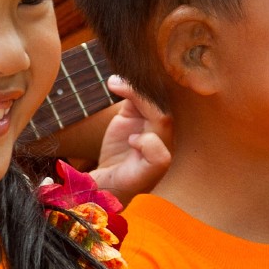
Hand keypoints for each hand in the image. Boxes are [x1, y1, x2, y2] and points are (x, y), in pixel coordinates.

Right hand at [89, 79, 172, 203]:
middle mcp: (159, 134)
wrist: (103, 185)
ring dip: (133, 86)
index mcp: (165, 149)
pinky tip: (112, 83)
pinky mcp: (130, 116)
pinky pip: (132, 96)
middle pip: (157, 105)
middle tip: (121, 86)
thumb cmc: (122, 186)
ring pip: (147, 97)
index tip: (130, 137)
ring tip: (115, 82)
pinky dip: (124, 87)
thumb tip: (143, 137)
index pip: (163, 123)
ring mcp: (144, 123)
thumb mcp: (140, 179)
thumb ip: (155, 159)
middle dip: (142, 94)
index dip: (148, 119)